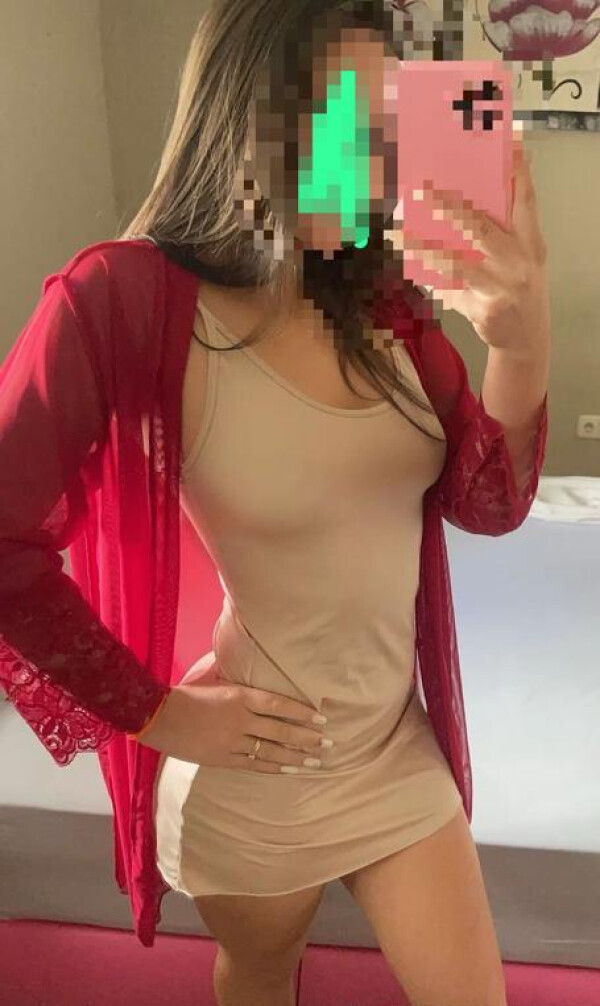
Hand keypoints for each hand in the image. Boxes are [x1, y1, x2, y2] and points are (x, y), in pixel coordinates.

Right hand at [138, 654, 328, 772]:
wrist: (158, 716)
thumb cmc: (186, 694)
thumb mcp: (215, 681)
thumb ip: (239, 686)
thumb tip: (258, 676)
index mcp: (238, 696)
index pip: (278, 704)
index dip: (301, 712)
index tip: (320, 718)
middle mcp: (239, 720)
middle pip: (280, 731)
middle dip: (306, 737)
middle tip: (327, 742)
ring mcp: (231, 742)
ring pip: (270, 751)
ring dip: (295, 756)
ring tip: (315, 760)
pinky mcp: (222, 759)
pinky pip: (253, 765)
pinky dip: (272, 767)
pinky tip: (288, 769)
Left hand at [402, 133, 550, 356]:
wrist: (525, 338)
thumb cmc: (518, 284)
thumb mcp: (525, 253)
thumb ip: (507, 224)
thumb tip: (487, 186)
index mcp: (531, 241)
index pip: (526, 200)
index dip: (516, 171)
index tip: (502, 144)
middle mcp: (518, 261)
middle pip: (479, 226)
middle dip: (448, 207)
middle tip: (420, 191)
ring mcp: (501, 287)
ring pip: (454, 262)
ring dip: (422, 246)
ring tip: (397, 233)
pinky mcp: (484, 309)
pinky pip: (447, 289)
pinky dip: (427, 278)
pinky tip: (408, 266)